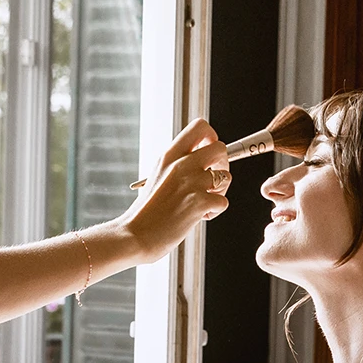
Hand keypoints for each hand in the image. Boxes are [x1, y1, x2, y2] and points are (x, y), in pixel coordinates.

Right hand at [120, 119, 230, 259]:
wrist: (135, 235)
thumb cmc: (146, 212)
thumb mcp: (157, 176)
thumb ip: (177, 164)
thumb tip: (201, 156)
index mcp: (170, 155)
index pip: (200, 126)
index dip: (211, 138)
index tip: (207, 155)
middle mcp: (182, 164)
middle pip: (220, 148)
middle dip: (222, 165)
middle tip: (211, 182)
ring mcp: (192, 182)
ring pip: (226, 177)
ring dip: (218, 192)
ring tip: (199, 204)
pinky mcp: (200, 202)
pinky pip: (223, 202)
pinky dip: (214, 212)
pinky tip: (196, 216)